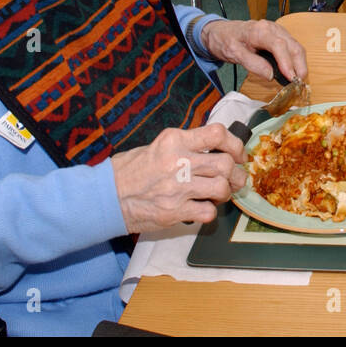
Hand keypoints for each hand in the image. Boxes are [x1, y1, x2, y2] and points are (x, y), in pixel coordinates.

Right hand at [112, 123, 245, 231]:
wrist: (106, 196)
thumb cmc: (132, 170)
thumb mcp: (158, 146)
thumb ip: (188, 145)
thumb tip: (219, 149)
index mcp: (174, 140)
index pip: (217, 134)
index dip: (235, 145)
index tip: (238, 154)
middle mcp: (178, 162)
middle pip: (225, 164)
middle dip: (236, 174)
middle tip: (234, 179)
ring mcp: (177, 188)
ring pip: (221, 188)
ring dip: (226, 193)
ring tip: (218, 194)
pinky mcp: (173, 211)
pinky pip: (208, 212)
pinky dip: (211, 212)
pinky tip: (202, 208)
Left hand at [200, 18, 307, 81]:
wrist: (221, 31)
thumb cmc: (226, 40)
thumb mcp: (234, 54)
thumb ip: (253, 64)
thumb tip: (270, 75)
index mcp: (260, 31)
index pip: (279, 46)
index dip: (287, 63)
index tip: (291, 78)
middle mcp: (272, 28)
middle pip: (293, 46)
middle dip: (299, 65)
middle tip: (299, 83)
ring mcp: (278, 31)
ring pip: (296, 46)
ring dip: (300, 63)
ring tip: (297, 80)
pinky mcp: (280, 36)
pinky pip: (292, 47)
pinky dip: (296, 60)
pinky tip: (293, 71)